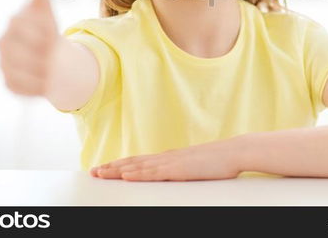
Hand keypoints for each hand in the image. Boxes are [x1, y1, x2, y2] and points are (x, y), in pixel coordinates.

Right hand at [0, 0, 58, 95]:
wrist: (44, 55)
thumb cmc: (44, 27)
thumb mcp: (43, 3)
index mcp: (12, 24)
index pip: (36, 31)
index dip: (50, 33)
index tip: (53, 32)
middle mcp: (2, 46)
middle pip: (37, 53)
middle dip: (51, 52)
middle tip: (54, 50)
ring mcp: (3, 66)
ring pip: (34, 73)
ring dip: (49, 70)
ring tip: (52, 64)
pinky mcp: (9, 85)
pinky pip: (30, 89)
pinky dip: (42, 86)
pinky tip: (45, 78)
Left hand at [89, 137, 244, 181]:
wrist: (234, 152)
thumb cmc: (217, 161)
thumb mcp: (193, 166)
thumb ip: (180, 169)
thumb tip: (171, 174)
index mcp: (169, 158)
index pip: (139, 161)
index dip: (120, 164)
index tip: (104, 168)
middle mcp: (166, 158)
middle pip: (133, 162)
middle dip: (112, 167)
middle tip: (93, 171)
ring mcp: (172, 163)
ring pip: (139, 167)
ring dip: (118, 170)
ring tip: (102, 173)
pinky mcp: (179, 170)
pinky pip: (155, 173)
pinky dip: (139, 174)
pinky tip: (127, 175)